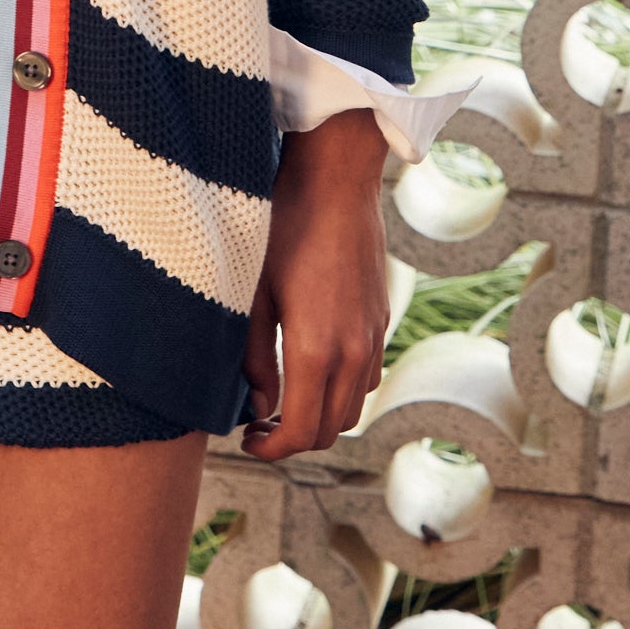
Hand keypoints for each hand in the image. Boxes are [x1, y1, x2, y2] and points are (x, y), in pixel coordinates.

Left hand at [241, 109, 390, 459]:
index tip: (247, 438)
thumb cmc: (285, 228)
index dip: (270, 448)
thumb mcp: (255, 294)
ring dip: (319, 416)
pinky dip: (341, 389)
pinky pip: (366, 378)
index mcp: (315, 348)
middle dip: (293, 438)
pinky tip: (312, 364)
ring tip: (283, 397)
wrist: (336, 180)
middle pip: (328, 430)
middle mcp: (352, 352)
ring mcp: (373, 337)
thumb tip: (259, 407)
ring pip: (351, 408)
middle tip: (259, 422)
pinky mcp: (382, 320)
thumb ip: (254, 359)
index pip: (299, 432)